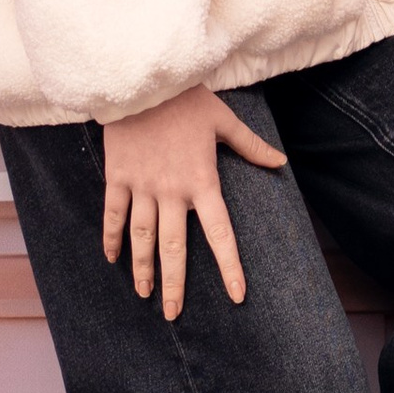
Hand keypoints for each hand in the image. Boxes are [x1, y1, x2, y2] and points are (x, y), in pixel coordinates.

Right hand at [101, 88, 288, 318]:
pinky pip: (114, 215)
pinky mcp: (118, 177)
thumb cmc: (186, 99)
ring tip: (144, 294)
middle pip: (173, 248)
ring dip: (142, 269)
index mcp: (202, 182)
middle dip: (175, 284)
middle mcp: (171, 191)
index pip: (220, 234)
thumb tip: (280, 163)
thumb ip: (251, 147)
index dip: (229, 267)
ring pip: (142, 238)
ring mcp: (142, 186)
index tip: (236, 295)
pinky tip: (112, 259)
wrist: (143, 79)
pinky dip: (112, 238)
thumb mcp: (224, 121)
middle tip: (172, 313)